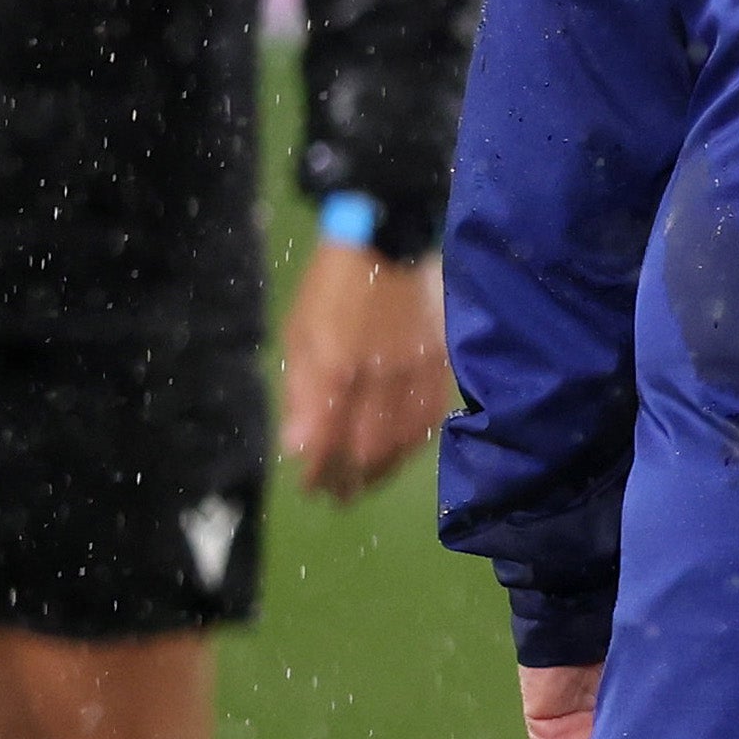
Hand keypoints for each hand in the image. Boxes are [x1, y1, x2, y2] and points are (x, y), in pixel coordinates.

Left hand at [280, 237, 454, 498]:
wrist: (389, 242)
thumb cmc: (332, 286)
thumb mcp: (299, 332)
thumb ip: (300, 391)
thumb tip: (298, 446)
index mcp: (336, 369)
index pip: (327, 440)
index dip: (319, 472)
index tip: (310, 488)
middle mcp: (379, 379)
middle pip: (368, 449)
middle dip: (351, 480)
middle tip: (339, 497)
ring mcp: (414, 374)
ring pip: (404, 440)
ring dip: (384, 469)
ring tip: (368, 483)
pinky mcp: (439, 366)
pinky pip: (431, 418)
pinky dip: (415, 444)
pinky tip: (403, 451)